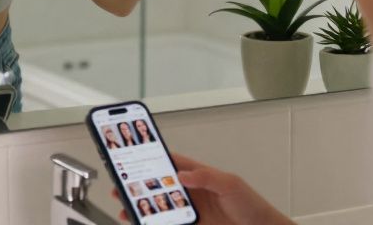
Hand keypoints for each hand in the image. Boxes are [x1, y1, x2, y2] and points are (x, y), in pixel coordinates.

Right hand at [114, 154, 292, 223]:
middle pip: (159, 186)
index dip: (151, 157)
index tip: (132, 154)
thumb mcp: (230, 184)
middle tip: (120, 186)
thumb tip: (182, 174)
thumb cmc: (252, 205)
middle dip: (138, 185)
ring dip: (143, 207)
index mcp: (199, 174)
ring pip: (160, 206)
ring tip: (127, 208)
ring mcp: (191, 210)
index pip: (170, 162)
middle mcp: (192, 191)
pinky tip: (144, 223)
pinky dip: (155, 223)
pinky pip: (169, 223)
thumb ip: (206, 176)